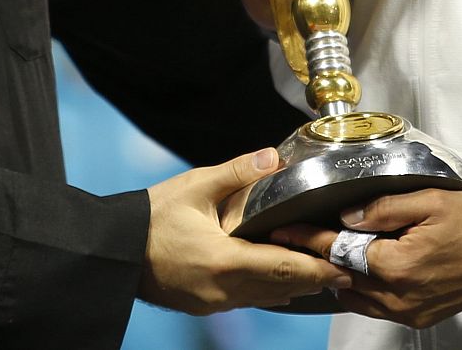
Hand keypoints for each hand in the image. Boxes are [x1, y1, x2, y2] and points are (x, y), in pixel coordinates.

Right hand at [141, 148, 351, 313]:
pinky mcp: (205, 304)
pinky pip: (248, 299)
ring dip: (293, 286)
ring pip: (266, 297)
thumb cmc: (152, 217)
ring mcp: (215, 302)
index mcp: (225, 261)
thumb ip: (237, 173)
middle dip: (314, 279)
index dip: (317, 268)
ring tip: (321, 275)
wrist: (117, 253)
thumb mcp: (195, 186)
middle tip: (344, 271)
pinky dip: (269, 290)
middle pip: (281, 287)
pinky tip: (280, 282)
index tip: (343, 266)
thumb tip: (272, 157)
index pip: (283, 268)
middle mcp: (224, 289)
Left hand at [273, 188, 461, 328]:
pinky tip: (357, 269)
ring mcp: (408, 312)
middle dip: (318, 257)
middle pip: (342, 278)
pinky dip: (361, 290)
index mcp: (398, 265)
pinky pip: (375, 308)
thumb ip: (383, 208)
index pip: (339, 251)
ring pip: (355, 298)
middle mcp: (398, 296)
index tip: (284, 230)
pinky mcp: (417, 318)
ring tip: (325, 251)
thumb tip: (346, 218)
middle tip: (298, 238)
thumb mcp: (427, 200)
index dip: (308, 239)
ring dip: (339, 275)